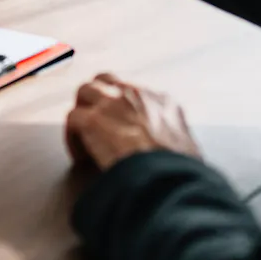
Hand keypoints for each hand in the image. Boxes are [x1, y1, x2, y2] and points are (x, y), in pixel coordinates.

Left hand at [64, 72, 201, 170]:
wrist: (168, 179)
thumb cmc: (180, 172)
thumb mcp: (188, 150)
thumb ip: (175, 141)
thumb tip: (172, 155)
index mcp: (162, 101)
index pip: (133, 90)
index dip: (122, 104)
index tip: (119, 121)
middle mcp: (136, 94)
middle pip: (105, 80)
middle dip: (97, 96)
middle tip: (95, 120)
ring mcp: (112, 104)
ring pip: (85, 91)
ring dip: (83, 111)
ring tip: (84, 135)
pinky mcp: (93, 120)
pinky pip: (72, 119)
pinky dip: (73, 137)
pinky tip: (80, 156)